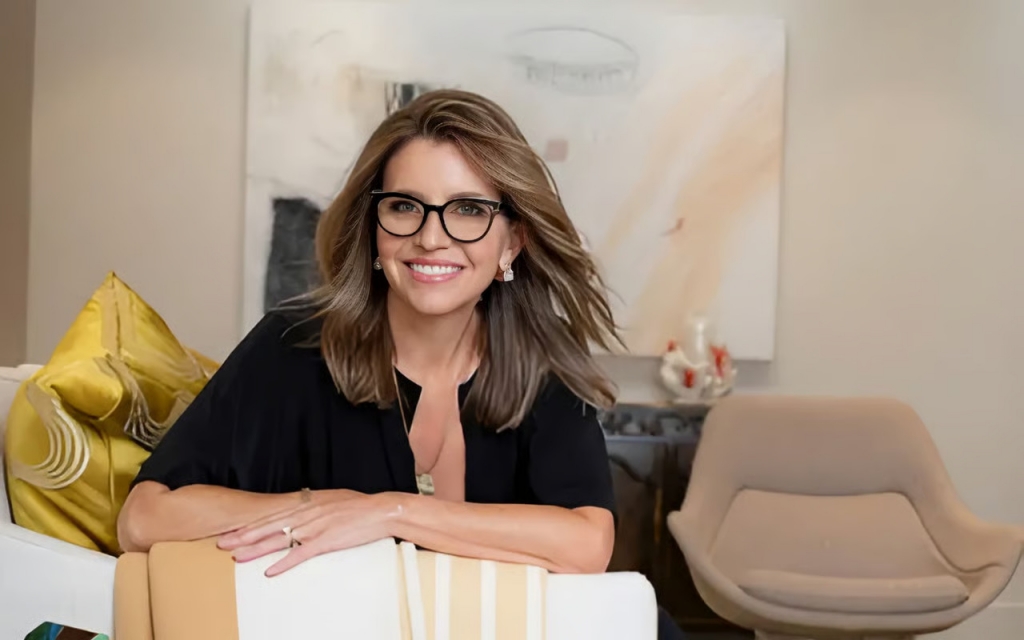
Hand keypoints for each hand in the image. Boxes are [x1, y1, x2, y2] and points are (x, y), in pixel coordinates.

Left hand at [217, 490, 398, 575]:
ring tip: (238, 556)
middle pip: (269, 526)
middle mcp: (306, 514)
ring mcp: (314, 527)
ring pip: (279, 539)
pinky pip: (300, 554)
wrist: (380, 510)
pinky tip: (271, 571)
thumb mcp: (332, 499)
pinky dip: (284, 563)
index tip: (234, 530)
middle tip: (224, 543)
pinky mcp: (325, 541)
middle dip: (245, 535)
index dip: (252, 524)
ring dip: (257, 548)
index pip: (273, 515)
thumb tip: (302, 506)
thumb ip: (314, 505)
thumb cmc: (359, 506)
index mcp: (307, 504)